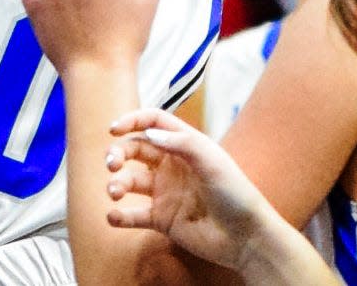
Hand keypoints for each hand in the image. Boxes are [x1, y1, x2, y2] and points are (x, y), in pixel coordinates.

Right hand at [105, 109, 274, 269]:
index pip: (153, 123)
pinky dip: (120, 216)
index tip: (114, 129)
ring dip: (117, 184)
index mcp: (183, 145)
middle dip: (119, 153)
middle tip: (111, 163)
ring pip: (131, 181)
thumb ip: (181, 143)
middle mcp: (170, 166)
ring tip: (114, 192)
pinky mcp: (162, 220)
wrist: (245, 236)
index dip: (133, 120)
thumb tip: (149, 134)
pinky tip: (113, 217)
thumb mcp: (211, 159)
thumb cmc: (234, 192)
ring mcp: (165, 192)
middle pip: (136, 150)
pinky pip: (135, 216)